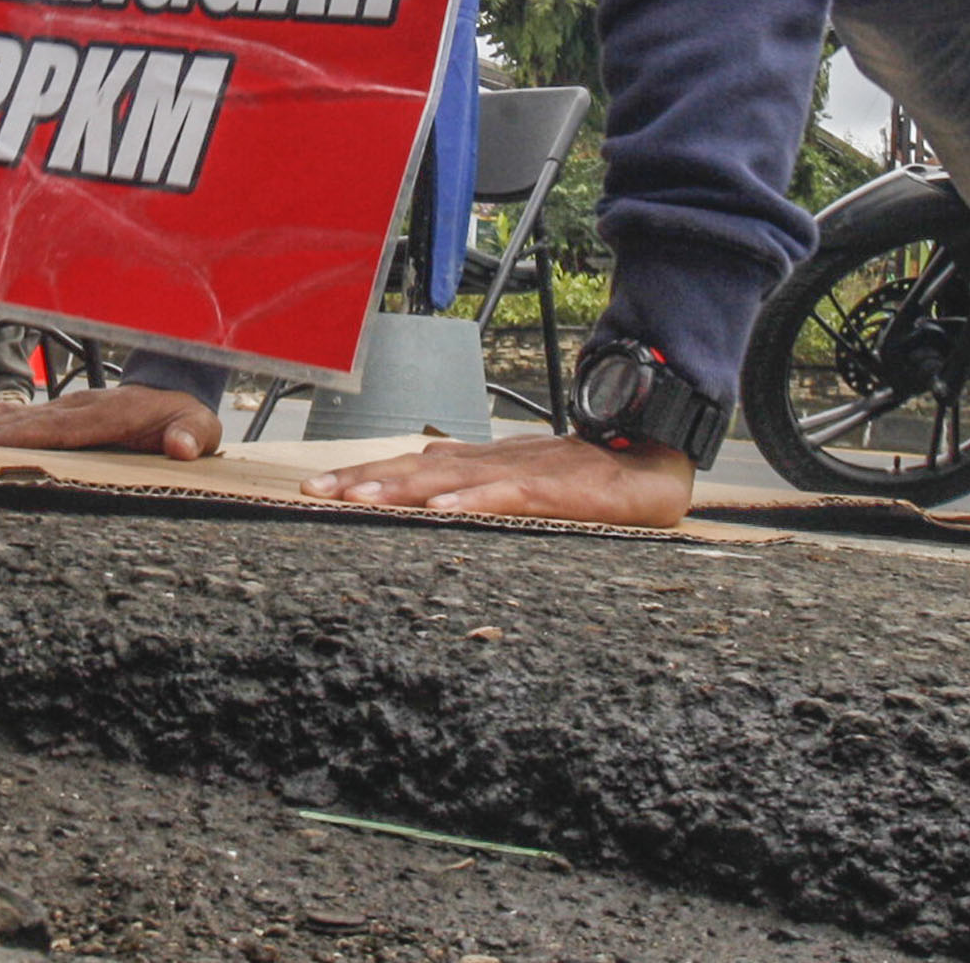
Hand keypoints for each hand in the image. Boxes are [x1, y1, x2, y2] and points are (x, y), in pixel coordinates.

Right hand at [0, 383, 221, 458]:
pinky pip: (12, 416)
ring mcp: (64, 406)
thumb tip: (180, 446)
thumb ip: (191, 437)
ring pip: (11, 415)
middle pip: (24, 420)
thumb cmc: (186, 418)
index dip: (27, 435)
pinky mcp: (55, 413)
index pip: (63, 427)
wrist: (177, 389)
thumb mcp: (200, 429)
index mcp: (111, 414)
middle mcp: (79, 406)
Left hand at [303, 433, 695, 528]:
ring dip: (401, 489)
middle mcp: (496, 461)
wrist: (655, 457)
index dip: (368, 475)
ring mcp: (525, 472)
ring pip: (452, 478)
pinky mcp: (557, 489)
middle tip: (315, 491)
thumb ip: (483, 484)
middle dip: (365, 480)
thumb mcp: (527, 481)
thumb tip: (432, 481)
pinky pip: (508, 496)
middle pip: (419, 468)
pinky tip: (441, 512)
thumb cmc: (591, 476)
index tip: (320, 487)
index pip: (416, 466)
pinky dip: (472, 502)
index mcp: (487, 462)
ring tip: (356, 500)